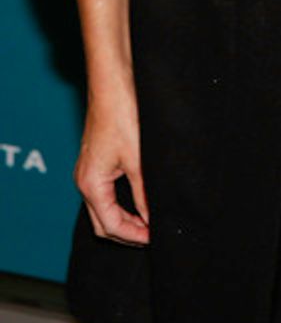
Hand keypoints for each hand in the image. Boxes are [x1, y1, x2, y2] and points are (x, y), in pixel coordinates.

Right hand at [76, 78, 149, 245]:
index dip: (133, 236)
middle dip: (126, 233)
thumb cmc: (121, 115)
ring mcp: (89, 170)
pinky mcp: (97, 161)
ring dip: (123, 219)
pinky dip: (121, 203)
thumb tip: (151, 217)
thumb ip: (144, 192)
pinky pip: (105, 193)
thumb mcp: (138, 159)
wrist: (113, 84)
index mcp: (91, 184)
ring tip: (148, 222)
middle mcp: (85, 180)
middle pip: (102, 223)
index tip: (153, 238)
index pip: (109, 226)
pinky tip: (138, 200)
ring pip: (103, 208)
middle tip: (151, 235)